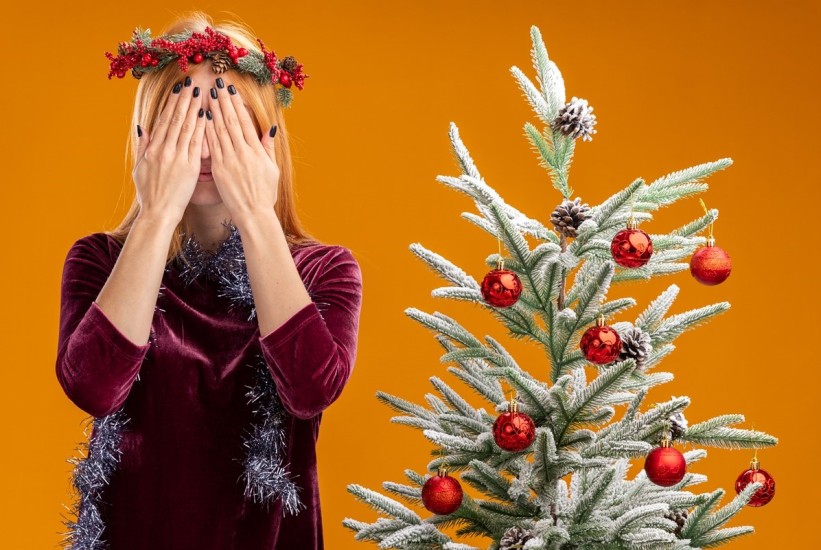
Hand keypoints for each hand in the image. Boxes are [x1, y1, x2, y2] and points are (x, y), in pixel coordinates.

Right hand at [133, 79, 206, 222]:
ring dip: (192, 107)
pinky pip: (196, 143)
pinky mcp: (189, 167)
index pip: (164, 120)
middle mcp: (164, 150)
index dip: (171, 103)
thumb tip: (143, 128)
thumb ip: (143, 147)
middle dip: (183, 99)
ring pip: (185, 127)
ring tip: (199, 92)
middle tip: (190, 82)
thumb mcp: (140, 168)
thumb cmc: (149, 194)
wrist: (158, 213)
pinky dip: (200, 127)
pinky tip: (205, 114)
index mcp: (153, 149)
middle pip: (175, 119)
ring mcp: (177, 158)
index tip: (178, 89)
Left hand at [204, 78, 278, 221]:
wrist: (254, 214)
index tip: (231, 90)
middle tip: (216, 83)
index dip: (236, 104)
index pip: (244, 121)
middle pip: (230, 121)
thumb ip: (268, 148)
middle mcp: (242, 152)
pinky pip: (211, 146)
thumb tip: (270, 128)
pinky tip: (201, 118)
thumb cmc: (264, 194)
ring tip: (207, 94)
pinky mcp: (219, 169)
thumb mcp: (272, 169)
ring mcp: (229, 160)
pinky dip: (206, 130)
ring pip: (219, 130)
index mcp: (256, 151)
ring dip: (212, 110)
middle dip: (223, 100)